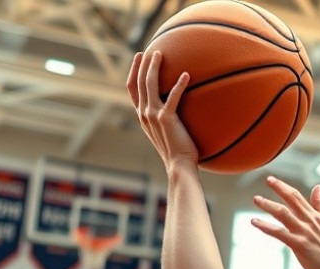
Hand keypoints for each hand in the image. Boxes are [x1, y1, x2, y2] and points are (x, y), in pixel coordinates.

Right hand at [126, 51, 198, 170]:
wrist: (179, 165)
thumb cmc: (178, 151)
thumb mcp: (167, 132)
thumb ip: (166, 119)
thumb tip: (176, 109)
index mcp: (142, 116)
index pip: (132, 89)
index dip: (134, 72)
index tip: (139, 58)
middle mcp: (144, 114)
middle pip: (139, 82)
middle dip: (142, 64)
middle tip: (149, 51)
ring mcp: (153, 116)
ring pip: (150, 85)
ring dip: (154, 67)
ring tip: (161, 55)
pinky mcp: (167, 119)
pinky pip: (173, 97)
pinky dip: (179, 85)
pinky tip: (187, 75)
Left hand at [251, 177, 319, 268]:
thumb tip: (317, 187)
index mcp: (317, 216)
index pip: (299, 197)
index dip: (284, 187)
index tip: (273, 180)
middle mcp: (310, 221)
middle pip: (292, 199)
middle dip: (278, 188)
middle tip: (267, 179)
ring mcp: (304, 232)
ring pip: (283, 213)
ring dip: (268, 205)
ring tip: (256, 199)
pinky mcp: (299, 244)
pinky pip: (279, 233)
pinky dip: (265, 226)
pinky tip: (255, 222)